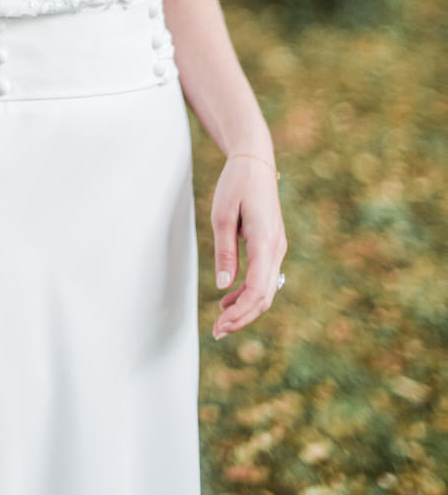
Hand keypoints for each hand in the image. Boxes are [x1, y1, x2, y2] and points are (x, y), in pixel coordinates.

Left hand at [210, 153, 286, 339]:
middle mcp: (277, 248)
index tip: (220, 325)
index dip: (240, 313)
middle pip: (264, 296)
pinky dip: (248, 293)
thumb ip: (225, 251)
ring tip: (221, 321)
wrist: (255, 161)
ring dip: (245, 308)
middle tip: (217, 332)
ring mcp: (277, 248)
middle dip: (242, 318)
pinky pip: (264, 277)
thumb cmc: (236, 184)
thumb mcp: (222, 215)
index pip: (258, 290)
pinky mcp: (272, 246)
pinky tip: (229, 299)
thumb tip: (224, 286)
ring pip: (266, 290)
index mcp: (266, 242)